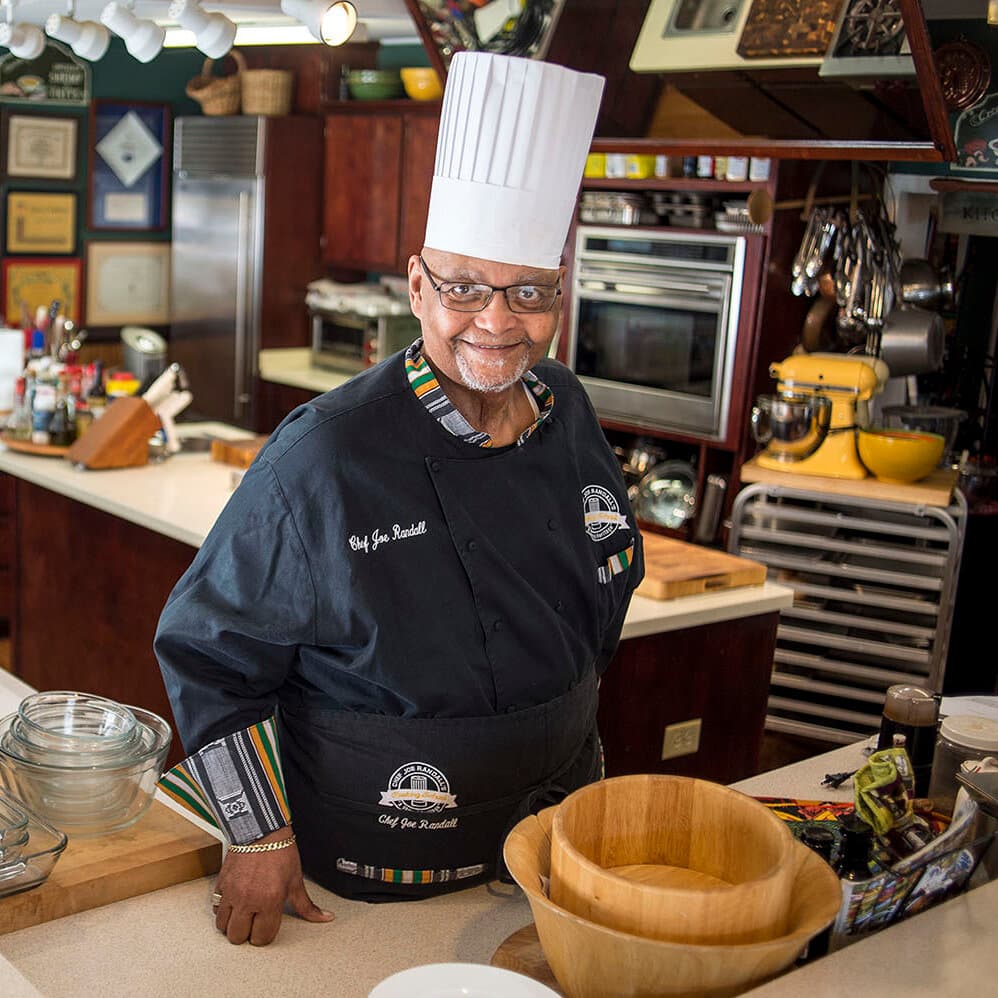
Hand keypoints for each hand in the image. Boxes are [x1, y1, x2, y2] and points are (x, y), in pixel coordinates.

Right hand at [211, 828, 333, 944]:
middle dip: (247, 934)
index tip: (268, 927)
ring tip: (244, 914)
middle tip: (255, 923)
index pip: (262, 938)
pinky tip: (235, 902)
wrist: (262, 830)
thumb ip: (306, 905)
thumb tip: (324, 918)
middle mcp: (248, 900)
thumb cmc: (280, 852)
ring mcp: (232, 893)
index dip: (265, 935)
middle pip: (238, 937)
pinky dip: (223, 910)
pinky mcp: (221, 885)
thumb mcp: (296, 880)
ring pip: (223, 927)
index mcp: (270, 901)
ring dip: (232, 924)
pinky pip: (215, 908)